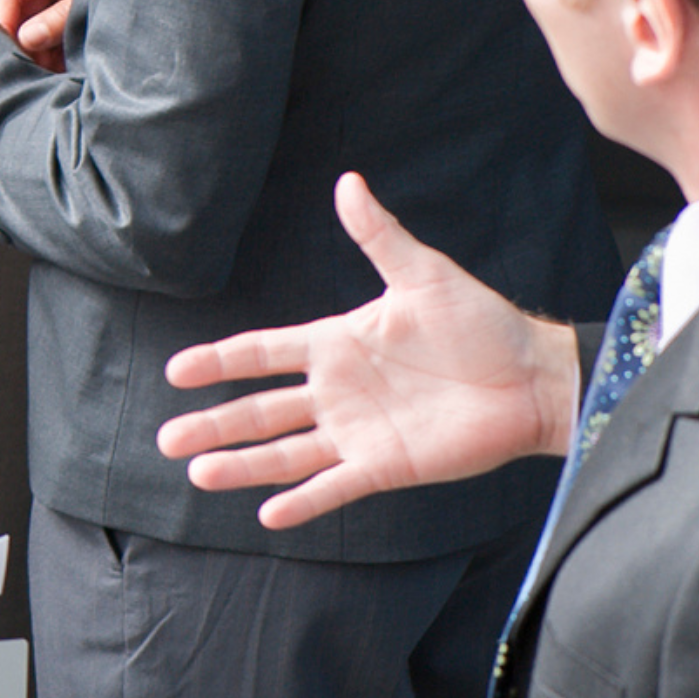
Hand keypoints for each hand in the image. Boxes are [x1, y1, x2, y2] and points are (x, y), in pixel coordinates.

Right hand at [0, 0, 85, 65]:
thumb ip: (59, 16)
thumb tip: (25, 39)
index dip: (3, 19)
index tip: (1, 48)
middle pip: (25, 11)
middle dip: (25, 42)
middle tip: (28, 70)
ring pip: (43, 28)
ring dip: (43, 53)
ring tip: (46, 76)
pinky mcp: (86, 16)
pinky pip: (62, 36)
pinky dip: (60, 55)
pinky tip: (60, 73)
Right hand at [154, 172, 579, 529]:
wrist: (531, 378)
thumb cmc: (481, 322)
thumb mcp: (423, 274)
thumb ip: (379, 236)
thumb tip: (348, 181)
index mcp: (338, 343)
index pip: (263, 354)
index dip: (219, 361)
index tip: (177, 370)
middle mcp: (339, 391)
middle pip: (261, 410)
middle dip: (214, 423)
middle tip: (166, 438)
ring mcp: (358, 432)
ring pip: (286, 452)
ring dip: (243, 464)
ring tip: (199, 474)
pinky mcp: (386, 466)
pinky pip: (335, 487)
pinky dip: (302, 502)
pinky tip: (268, 515)